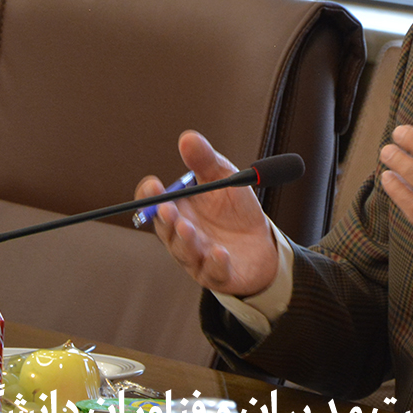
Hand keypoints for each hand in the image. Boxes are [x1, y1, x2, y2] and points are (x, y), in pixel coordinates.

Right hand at [139, 131, 278, 297]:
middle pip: (165, 229)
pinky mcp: (217, 275)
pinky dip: (215, 263)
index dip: (149, 196)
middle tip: (168, 209)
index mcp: (178, 210)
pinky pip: (213, 272)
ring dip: (185, 241)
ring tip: (188, 229)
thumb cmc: (235, 210)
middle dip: (165, 220)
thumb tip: (188, 138)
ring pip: (184, 252)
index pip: (153, 204)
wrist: (263, 242)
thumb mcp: (223, 179)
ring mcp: (197, 257)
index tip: (153, 184)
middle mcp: (181, 236)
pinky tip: (220, 253)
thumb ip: (205, 161)